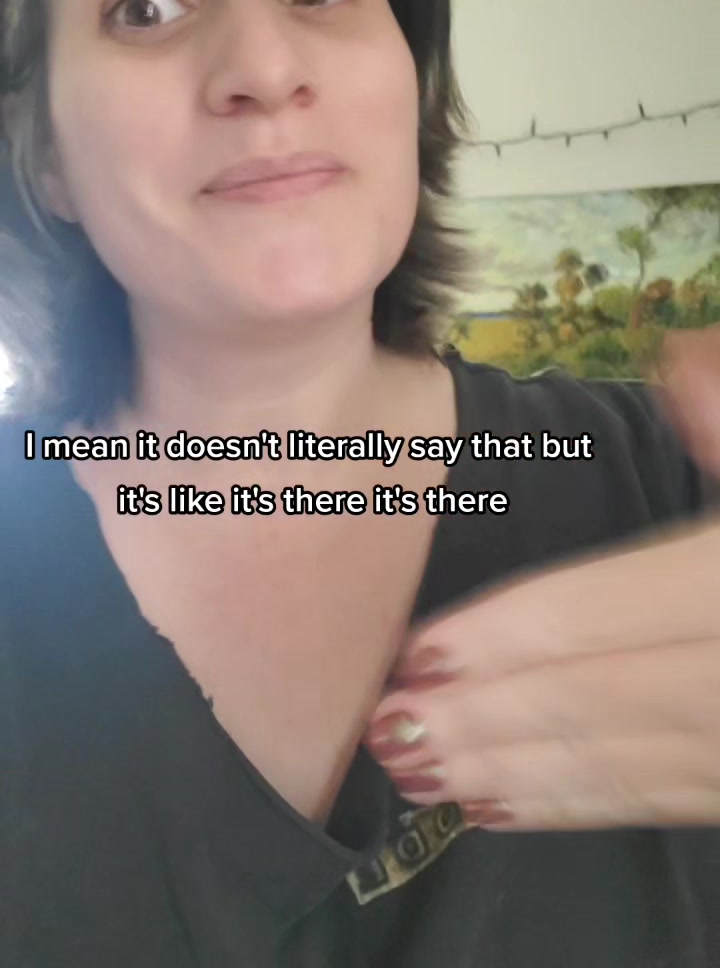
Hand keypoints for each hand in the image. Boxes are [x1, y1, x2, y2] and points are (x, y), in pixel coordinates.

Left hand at [363, 325, 719, 831]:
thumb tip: (678, 361)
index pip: (618, 609)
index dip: (517, 635)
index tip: (422, 651)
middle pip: (611, 697)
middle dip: (496, 718)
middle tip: (388, 729)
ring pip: (635, 761)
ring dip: (522, 772)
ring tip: (423, 772)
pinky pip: (672, 799)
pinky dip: (588, 804)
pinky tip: (508, 802)